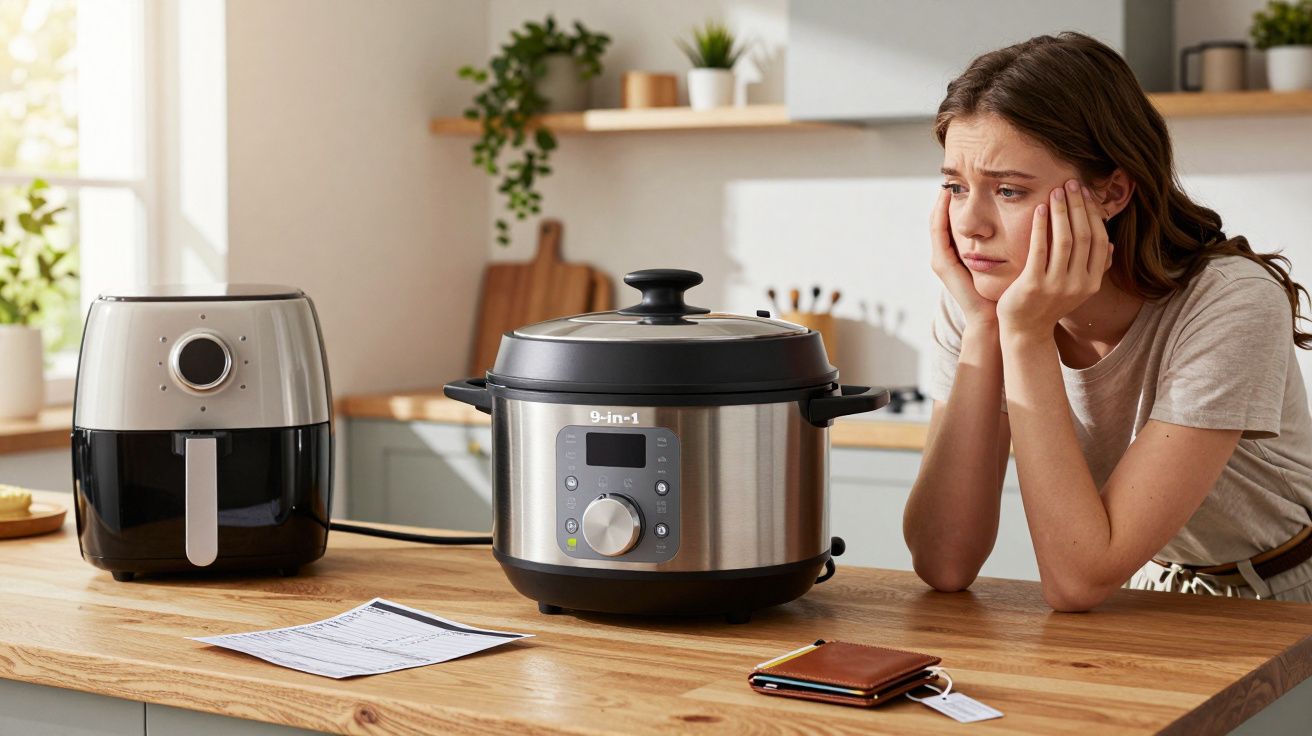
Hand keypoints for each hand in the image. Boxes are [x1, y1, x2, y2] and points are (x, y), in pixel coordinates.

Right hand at [929, 185, 997, 327]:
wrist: (995, 317)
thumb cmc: (1006, 289)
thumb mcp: (1007, 257)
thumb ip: (1010, 237)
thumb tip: (1029, 210)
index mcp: (960, 253)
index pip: (955, 218)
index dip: (960, 198)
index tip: (969, 177)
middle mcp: (947, 254)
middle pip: (942, 217)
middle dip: (946, 195)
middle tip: (953, 173)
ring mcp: (941, 259)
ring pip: (936, 221)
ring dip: (940, 200)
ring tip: (948, 179)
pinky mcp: (942, 264)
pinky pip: (938, 231)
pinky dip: (940, 213)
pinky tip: (947, 197)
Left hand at [996, 179, 1113, 337]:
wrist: (1025, 331)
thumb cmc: (1048, 304)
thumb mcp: (1076, 288)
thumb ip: (1092, 268)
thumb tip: (1110, 245)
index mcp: (1091, 282)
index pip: (1098, 239)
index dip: (1093, 213)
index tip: (1085, 192)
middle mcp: (1078, 284)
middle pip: (1084, 235)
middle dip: (1078, 206)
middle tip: (1071, 183)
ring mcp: (1056, 285)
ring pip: (1065, 240)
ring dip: (1062, 211)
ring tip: (1057, 191)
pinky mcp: (1033, 285)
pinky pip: (1040, 249)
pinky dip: (1041, 226)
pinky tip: (1040, 209)